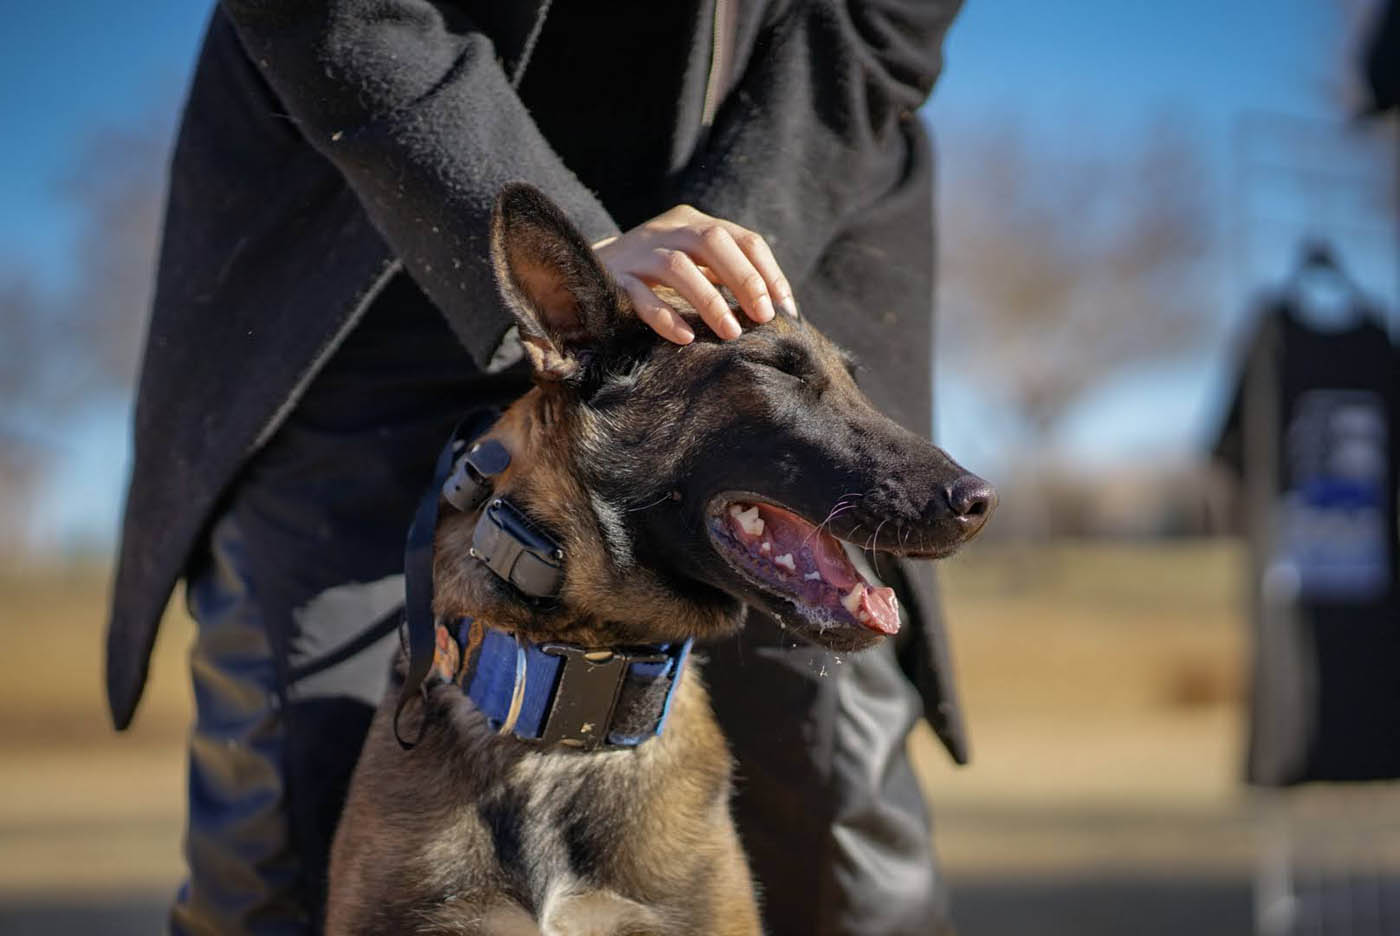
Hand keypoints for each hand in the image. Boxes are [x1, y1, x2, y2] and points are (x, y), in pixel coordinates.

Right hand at [593, 205, 796, 343]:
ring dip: (710, 300)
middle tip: (763, 317)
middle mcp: (668, 230)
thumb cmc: (654, 277)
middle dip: (745, 279)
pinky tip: (684, 338)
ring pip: (678, 267)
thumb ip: (726, 276)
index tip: (785, 308)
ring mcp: (639, 252)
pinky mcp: (614, 278)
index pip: (743, 239)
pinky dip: (665, 317)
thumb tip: (777, 310)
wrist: (583, 272)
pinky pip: (641, 297)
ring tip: (730, 333)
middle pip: (713, 242)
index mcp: (694, 223)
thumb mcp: (693, 265)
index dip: (768, 272)